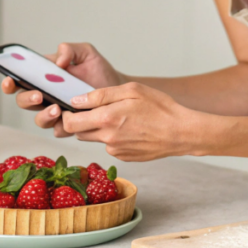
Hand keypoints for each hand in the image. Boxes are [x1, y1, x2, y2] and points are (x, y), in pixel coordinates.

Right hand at [1, 42, 124, 136]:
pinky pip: (59, 130)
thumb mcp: (86, 53)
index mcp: (44, 77)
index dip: (10, 82)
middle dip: (27, 99)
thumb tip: (59, 60)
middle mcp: (46, 96)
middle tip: (40, 95)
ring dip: (44, 115)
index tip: (10, 80)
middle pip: (23, 101)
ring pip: (39, 119)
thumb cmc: (98, 70)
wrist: (117, 89)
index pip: (20, 80)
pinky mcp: (68, 125)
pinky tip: (70, 119)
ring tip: (57, 109)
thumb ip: (70, 49)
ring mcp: (56, 112)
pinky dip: (62, 126)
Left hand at [61, 82, 203, 160]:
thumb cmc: (160, 107)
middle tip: (96, 110)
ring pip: (96, 139)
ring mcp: (116, 151)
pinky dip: (114, 137)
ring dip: (99, 129)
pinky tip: (131, 129)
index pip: (70, 124)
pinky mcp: (124, 157)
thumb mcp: (131, 90)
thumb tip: (76, 101)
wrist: (181, 133)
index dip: (67, 115)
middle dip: (82, 121)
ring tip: (120, 118)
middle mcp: (107, 139)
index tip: (72, 108)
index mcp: (106, 119)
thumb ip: (100, 95)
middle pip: (79, 133)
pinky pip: (110, 146)